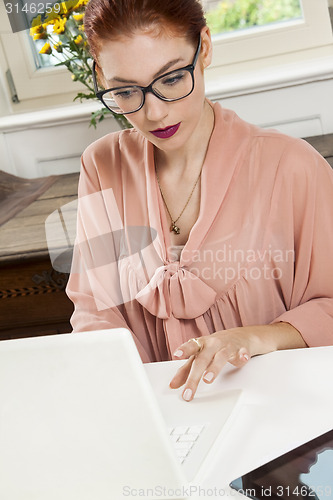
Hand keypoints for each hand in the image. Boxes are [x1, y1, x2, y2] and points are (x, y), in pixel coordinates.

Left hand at [169, 322, 305, 401]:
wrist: (238, 336)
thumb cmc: (214, 347)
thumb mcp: (199, 356)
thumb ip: (186, 370)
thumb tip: (173, 385)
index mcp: (201, 345)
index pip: (191, 347)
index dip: (184, 350)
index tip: (176, 354)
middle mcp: (213, 345)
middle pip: (203, 360)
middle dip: (195, 376)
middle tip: (188, 391)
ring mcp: (227, 347)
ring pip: (221, 356)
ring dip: (214, 368)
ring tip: (208, 379)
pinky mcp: (241, 350)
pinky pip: (242, 353)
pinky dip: (242, 356)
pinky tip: (242, 359)